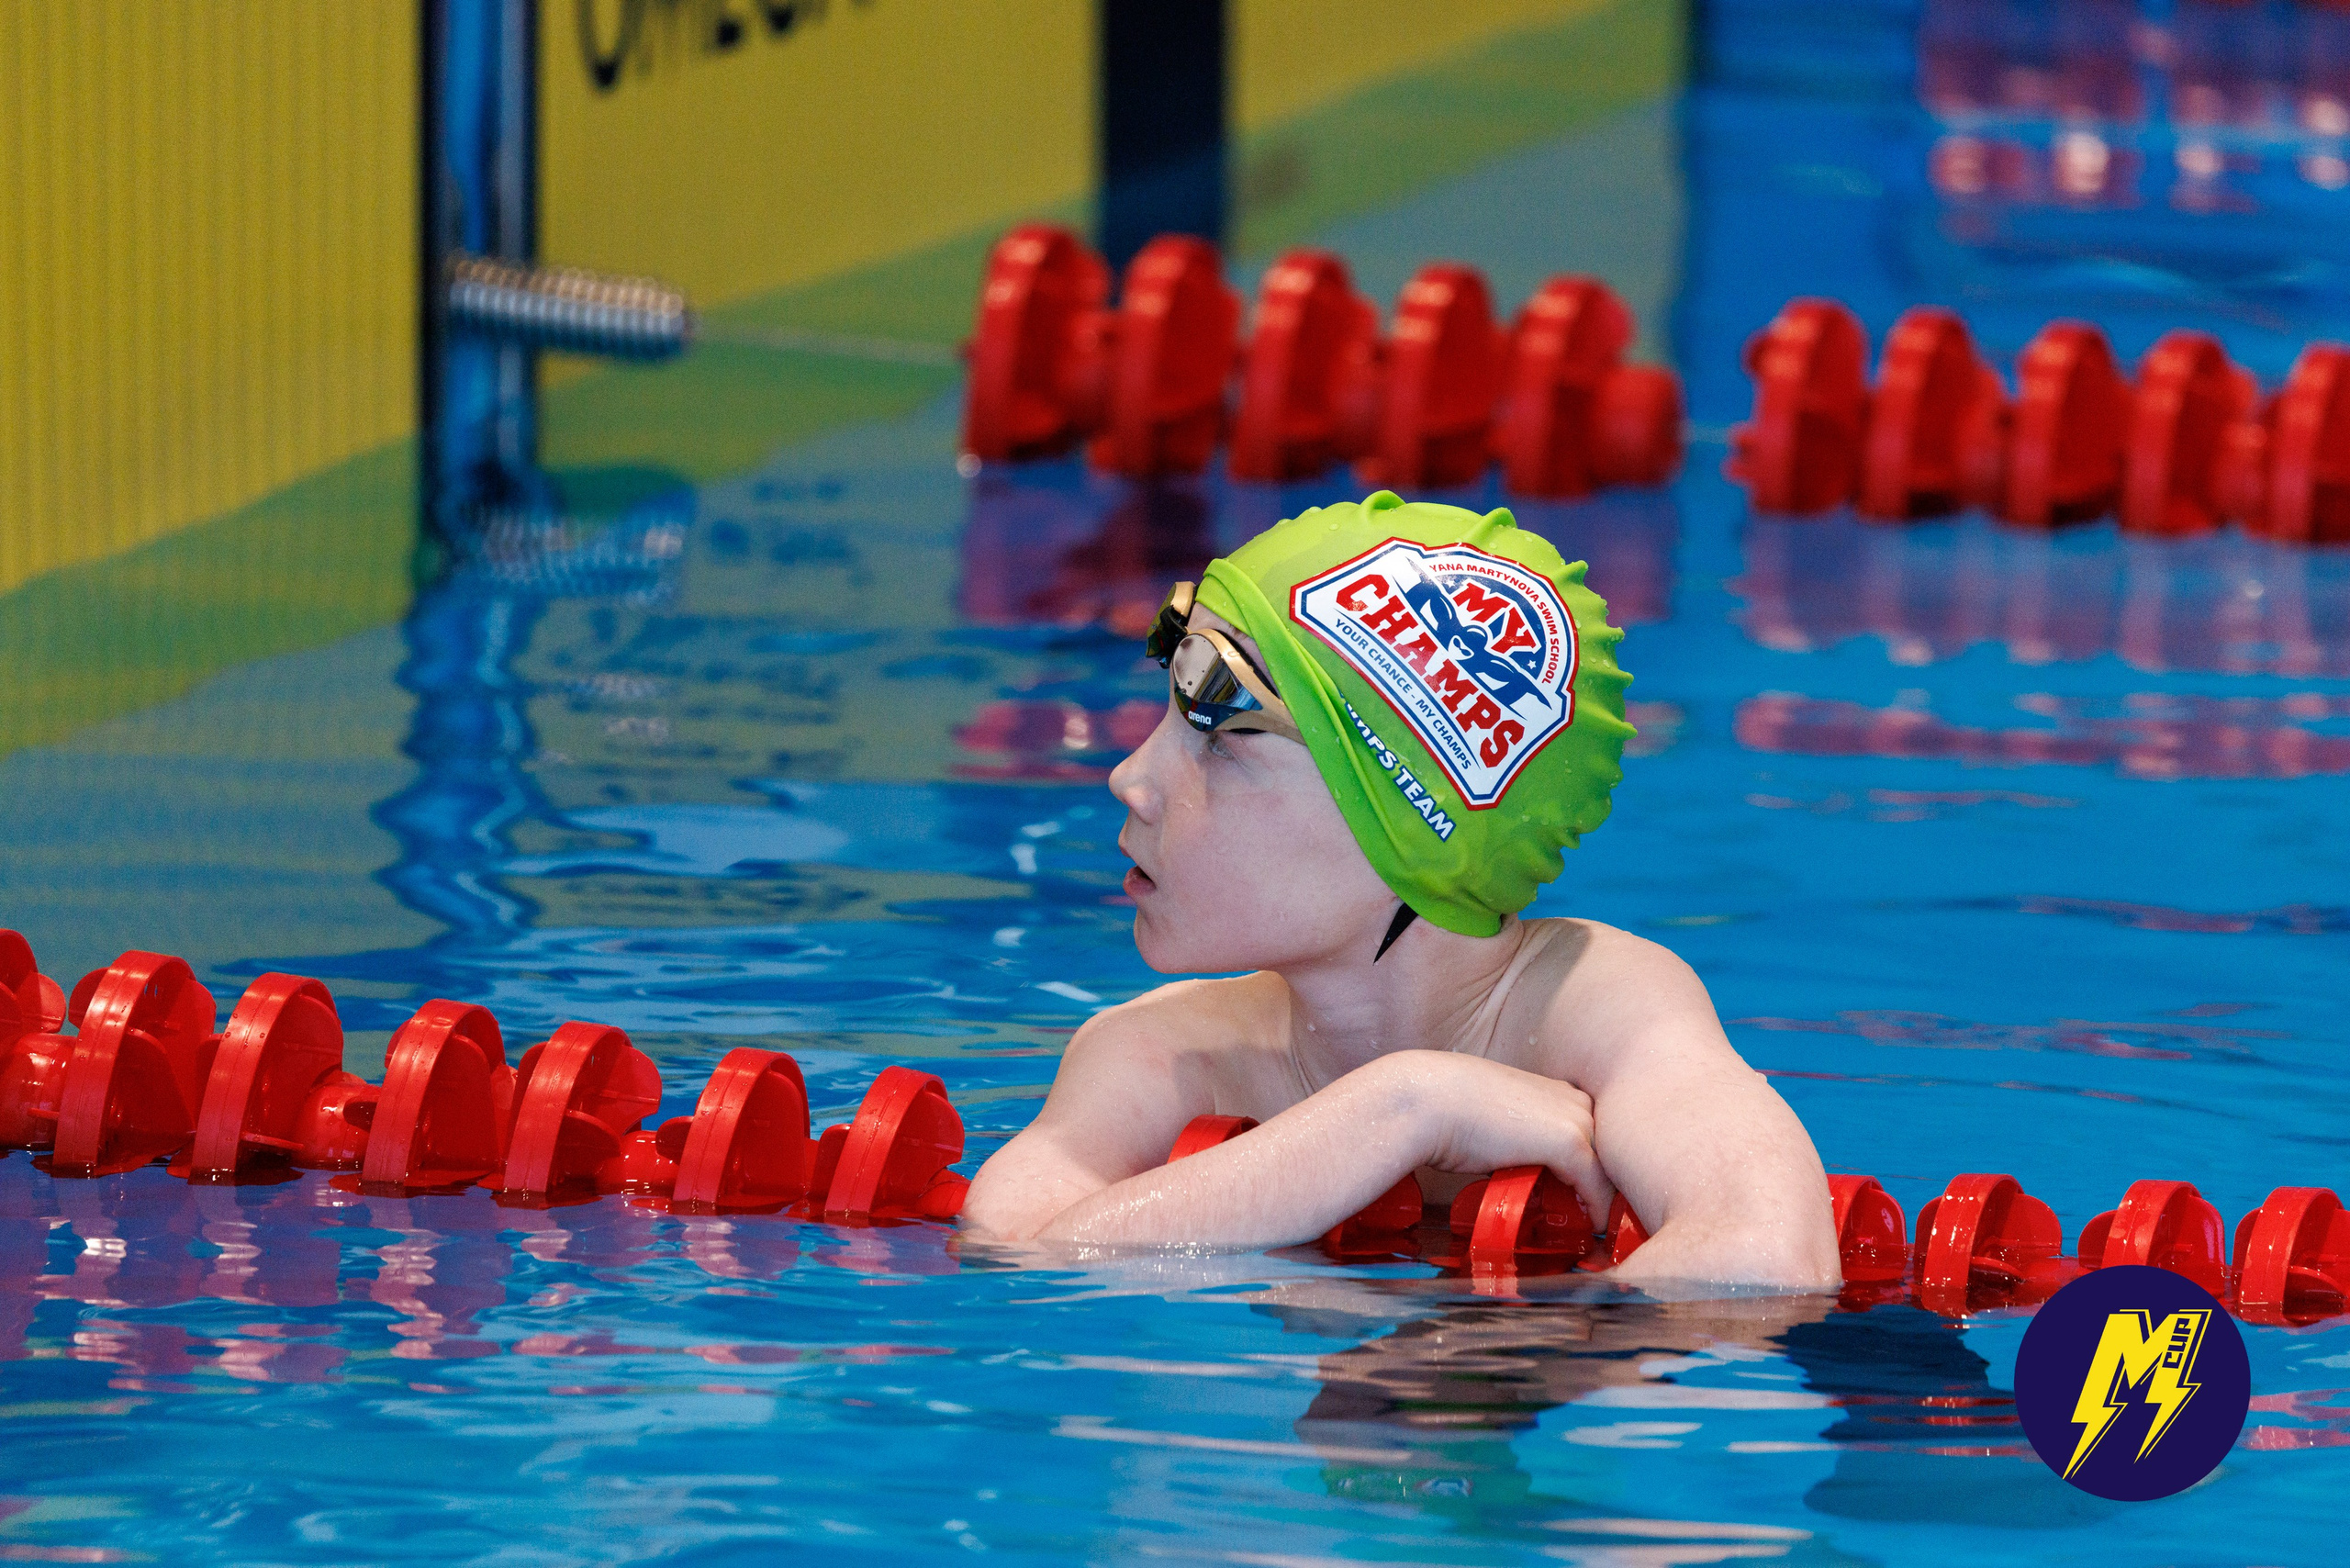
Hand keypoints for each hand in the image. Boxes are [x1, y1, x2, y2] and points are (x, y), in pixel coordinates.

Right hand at [1398, 1053, 1616, 1230]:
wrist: (1429, 1102)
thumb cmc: (1452, 1111)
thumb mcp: (1502, 1119)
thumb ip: (1527, 1136)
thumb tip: (1534, 1170)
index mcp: (1561, 1091)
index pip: (1596, 1135)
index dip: (1593, 1168)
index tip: (1583, 1196)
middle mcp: (1576, 1100)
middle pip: (1609, 1152)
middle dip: (1603, 1185)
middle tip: (1590, 1216)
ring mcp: (1576, 1120)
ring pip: (1607, 1171)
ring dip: (1601, 1200)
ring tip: (1590, 1225)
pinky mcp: (1569, 1144)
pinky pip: (1596, 1187)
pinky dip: (1595, 1211)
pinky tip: (1590, 1226)